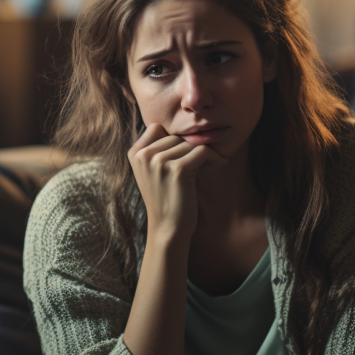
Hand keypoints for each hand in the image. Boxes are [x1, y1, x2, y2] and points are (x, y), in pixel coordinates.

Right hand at [127, 123, 223, 244]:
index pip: (157, 127)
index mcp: (135, 153)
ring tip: (211, 165)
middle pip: (176, 136)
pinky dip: (214, 157)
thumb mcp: (154, 171)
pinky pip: (202, 152)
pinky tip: (220, 164)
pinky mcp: (177, 170)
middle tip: (204, 161)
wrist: (168, 228)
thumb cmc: (166, 198)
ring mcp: (159, 161)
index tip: (186, 152)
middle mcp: (143, 155)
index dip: (173, 138)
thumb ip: (161, 149)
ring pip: (190, 143)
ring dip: (204, 153)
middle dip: (191, 148)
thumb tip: (189, 126)